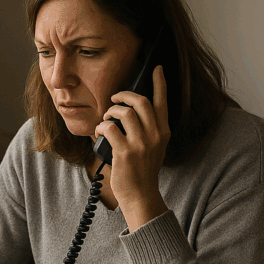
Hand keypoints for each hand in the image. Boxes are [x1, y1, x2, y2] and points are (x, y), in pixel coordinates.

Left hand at [94, 65, 170, 229]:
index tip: (157, 68)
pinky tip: (100, 132)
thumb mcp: (153, 147)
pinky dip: (101, 127)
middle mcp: (155, 135)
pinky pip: (109, 128)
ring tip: (106, 119)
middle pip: (141, 101)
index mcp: (163, 132)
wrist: (140, 195)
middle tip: (114, 99)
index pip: (163, 102)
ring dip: (110, 112)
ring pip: (124, 112)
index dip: (160, 83)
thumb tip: (129, 109)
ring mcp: (141, 144)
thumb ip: (147, 129)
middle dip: (123, 95)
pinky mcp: (125, 152)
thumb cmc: (142, 170)